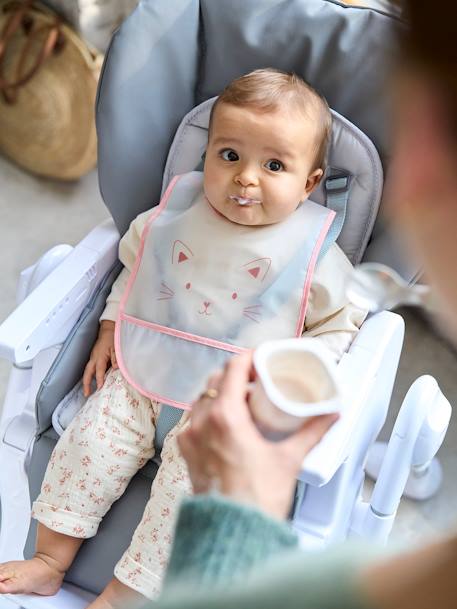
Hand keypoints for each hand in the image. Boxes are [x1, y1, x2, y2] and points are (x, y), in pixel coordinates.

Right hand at [82, 320, 117, 396]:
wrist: (108, 330)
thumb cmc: (113, 338)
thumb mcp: (116, 347)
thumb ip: (116, 358)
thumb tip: (116, 368)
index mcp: (100, 356)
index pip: (99, 370)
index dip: (99, 380)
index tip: (100, 388)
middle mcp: (94, 358)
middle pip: (87, 373)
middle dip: (86, 384)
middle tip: (86, 394)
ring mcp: (93, 358)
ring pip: (88, 371)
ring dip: (87, 381)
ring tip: (87, 392)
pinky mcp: (94, 357)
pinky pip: (91, 368)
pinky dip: (91, 376)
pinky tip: (94, 382)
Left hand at [178, 352, 337, 519]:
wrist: (232, 533)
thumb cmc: (257, 499)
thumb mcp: (289, 459)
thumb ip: (311, 432)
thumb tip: (331, 414)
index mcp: (226, 417)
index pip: (233, 368)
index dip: (248, 358)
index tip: (261, 358)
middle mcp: (202, 422)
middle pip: (216, 381)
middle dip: (236, 374)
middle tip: (257, 378)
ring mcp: (191, 437)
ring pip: (202, 399)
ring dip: (221, 393)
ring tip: (243, 400)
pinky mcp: (186, 452)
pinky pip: (194, 420)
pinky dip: (209, 413)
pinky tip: (226, 423)